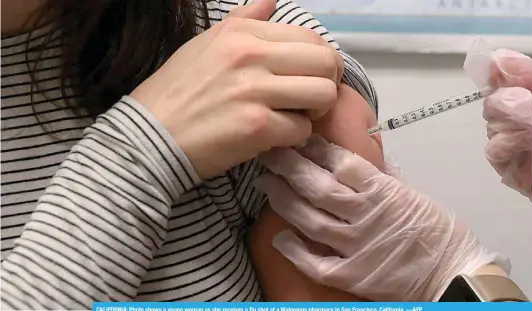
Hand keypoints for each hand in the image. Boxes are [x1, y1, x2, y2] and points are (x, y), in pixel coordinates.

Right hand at [130, 0, 343, 178]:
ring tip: (295, 116)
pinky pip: (302, 129)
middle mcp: (250, 54)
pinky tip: (274, 136)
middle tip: (310, 100)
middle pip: (326, 62)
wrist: (149, 136)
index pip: (311, 37)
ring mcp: (254, 90)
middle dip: (327, 84)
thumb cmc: (178, 91)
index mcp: (242, 32)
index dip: (321, 61)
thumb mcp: (206, 43)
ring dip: (315, 111)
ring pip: (323, 95)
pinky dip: (293, 137)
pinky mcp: (256, 126)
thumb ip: (244, 20)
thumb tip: (270, 0)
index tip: (308, 77)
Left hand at [254, 136, 505, 301]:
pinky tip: (280, 237)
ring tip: (267, 185)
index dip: (317, 148)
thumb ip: (385, 178)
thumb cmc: (440, 233)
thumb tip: (365, 157)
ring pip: (311, 219)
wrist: (454, 275)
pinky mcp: (352, 275)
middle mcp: (366, 215)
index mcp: (384, 191)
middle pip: (318, 186)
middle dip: (289, 167)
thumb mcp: (415, 195)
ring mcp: (357, 247)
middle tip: (269, 155)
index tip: (300, 138)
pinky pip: (315, 262)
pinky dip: (295, 250)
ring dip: (285, 200)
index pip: (342, 162)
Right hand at [481, 49, 531, 272]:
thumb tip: (500, 58)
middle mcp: (521, 120)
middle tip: (531, 102)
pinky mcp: (514, 171)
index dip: (495, 72)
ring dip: (515, 119)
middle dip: (508, 97)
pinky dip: (508, 140)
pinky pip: (494, 150)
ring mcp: (517, 146)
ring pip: (492, 124)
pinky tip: (531, 139)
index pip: (502, 81)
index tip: (495, 66)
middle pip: (493, 102)